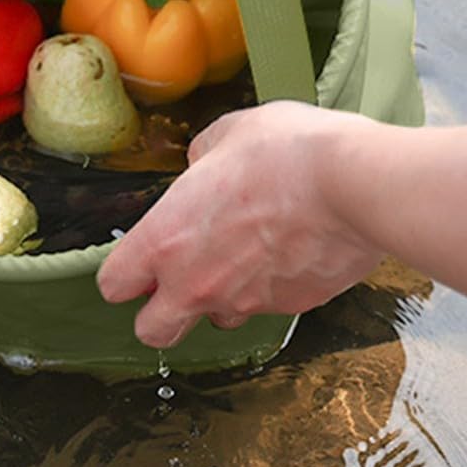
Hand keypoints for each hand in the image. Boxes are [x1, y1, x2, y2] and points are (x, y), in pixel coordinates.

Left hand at [96, 101, 382, 348]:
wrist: (353, 184)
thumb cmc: (283, 153)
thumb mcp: (225, 134)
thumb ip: (200, 159)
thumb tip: (200, 169)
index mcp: (165, 240)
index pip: (113, 285)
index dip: (124, 274)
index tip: (138, 260)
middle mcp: (196, 283)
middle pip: (151, 331)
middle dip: (159, 311)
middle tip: (178, 278)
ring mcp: (244, 301)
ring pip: (215, 320)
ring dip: (219, 298)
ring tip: (245, 255)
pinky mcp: (289, 308)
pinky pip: (267, 307)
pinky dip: (269, 288)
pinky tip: (287, 251)